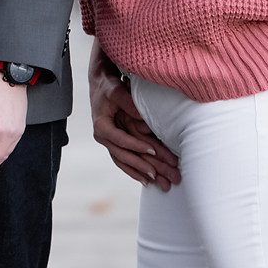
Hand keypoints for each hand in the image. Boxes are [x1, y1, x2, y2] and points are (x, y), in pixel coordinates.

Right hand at [88, 41, 179, 189]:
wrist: (102, 84)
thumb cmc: (108, 86)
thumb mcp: (115, 90)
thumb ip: (127, 102)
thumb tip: (142, 118)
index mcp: (102, 127)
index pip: (121, 141)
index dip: (136, 146)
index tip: (153, 150)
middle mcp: (106, 138)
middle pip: (127, 157)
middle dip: (147, 168)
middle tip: (166, 176)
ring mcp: (112, 143)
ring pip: (129, 163)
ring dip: (147, 174)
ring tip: (163, 184)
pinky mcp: (120, 143)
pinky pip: (128, 162)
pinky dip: (139, 172)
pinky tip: (150, 181)